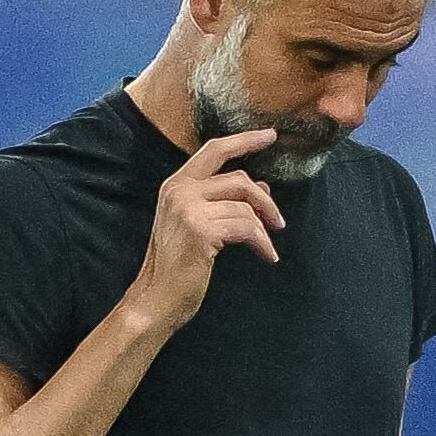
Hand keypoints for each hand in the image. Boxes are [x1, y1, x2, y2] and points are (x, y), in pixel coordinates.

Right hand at [129, 129, 284, 334]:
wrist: (156, 300)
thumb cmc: (177, 267)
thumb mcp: (198, 225)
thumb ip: (223, 202)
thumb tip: (261, 186)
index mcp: (176, 185)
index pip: (215, 150)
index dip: (245, 140)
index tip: (270, 136)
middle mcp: (179, 191)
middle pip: (238, 178)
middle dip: (265, 200)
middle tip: (279, 221)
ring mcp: (187, 208)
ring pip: (245, 206)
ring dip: (264, 228)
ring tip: (269, 246)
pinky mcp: (200, 230)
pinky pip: (246, 227)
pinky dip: (263, 243)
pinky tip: (268, 256)